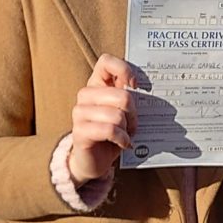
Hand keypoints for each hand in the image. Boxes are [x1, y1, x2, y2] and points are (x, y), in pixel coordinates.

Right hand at [68, 54, 137, 184]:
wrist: (94, 160)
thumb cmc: (112, 133)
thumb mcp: (123, 112)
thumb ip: (129, 97)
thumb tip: (143, 88)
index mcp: (97, 84)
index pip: (106, 61)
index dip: (124, 70)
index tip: (135, 86)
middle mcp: (86, 95)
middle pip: (122, 95)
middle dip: (133, 114)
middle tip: (132, 124)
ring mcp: (80, 113)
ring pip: (117, 115)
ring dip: (127, 129)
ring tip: (125, 135)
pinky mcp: (79, 131)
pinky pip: (109, 130)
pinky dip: (122, 139)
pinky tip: (122, 143)